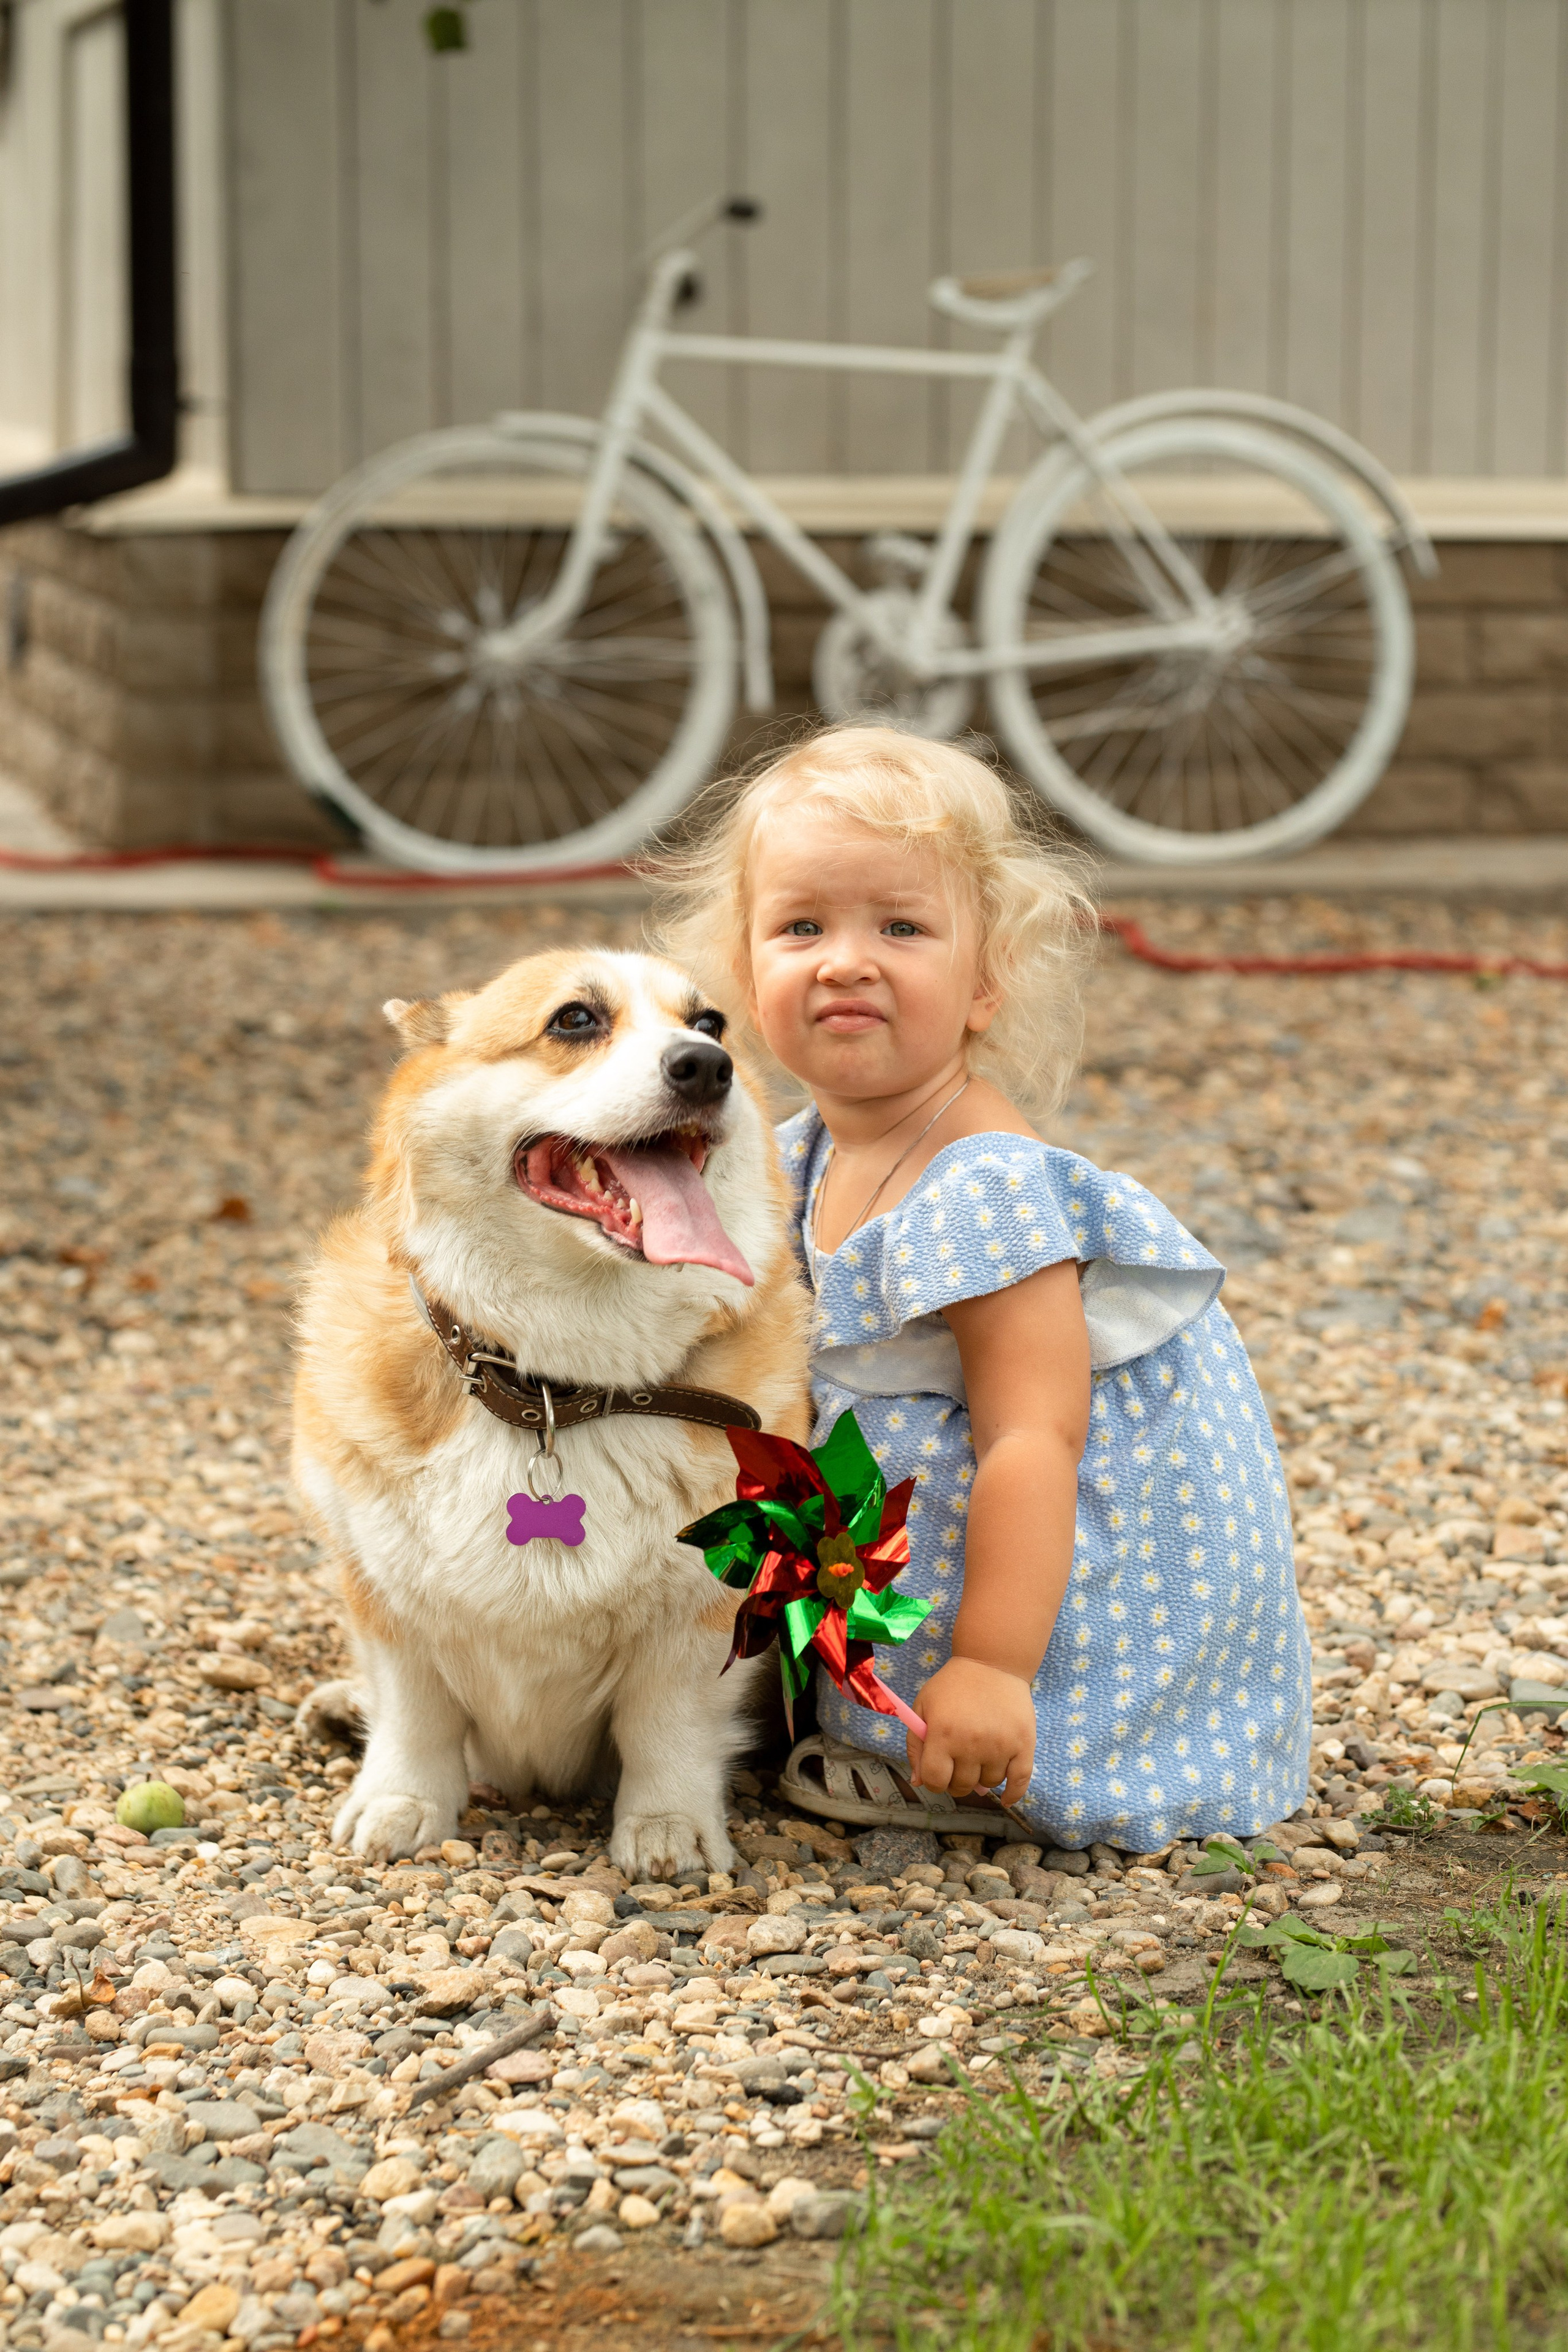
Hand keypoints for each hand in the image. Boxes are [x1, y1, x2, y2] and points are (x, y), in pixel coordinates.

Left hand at [907, 1656, 1034, 1803]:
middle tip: (958, 1765)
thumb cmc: (952, 1685)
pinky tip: (1005, 1798)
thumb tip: (919, 1782)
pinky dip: (1012, 1794)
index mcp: (943, 1734)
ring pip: (988, 1784)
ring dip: (981, 1778)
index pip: (935, 1780)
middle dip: (956, 1781)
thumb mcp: (923, 1706)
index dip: (934, 1782)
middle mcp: (971, 1743)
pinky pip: (1020, 1781)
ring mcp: (1000, 1745)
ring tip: (980, 1758)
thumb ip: (916, 1744)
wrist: (992, 1662)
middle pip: (962, 1786)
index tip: (938, 1774)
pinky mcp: (1024, 1744)